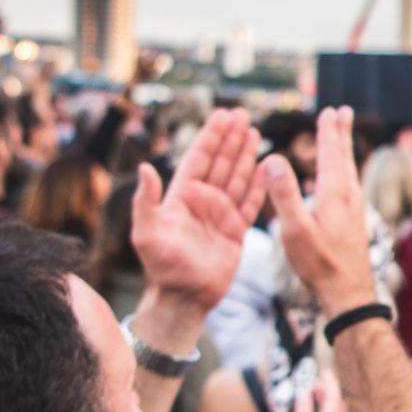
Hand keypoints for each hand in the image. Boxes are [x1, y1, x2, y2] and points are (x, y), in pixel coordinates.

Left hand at [132, 108, 265, 315]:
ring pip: (236, 177)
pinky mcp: (236, 231)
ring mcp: (220, 215)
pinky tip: (266, 167)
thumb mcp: (146, 232)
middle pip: (220, 162)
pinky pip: (251, 202)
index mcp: (181, 196)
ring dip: (245, 155)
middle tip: (241, 114)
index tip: (222, 114)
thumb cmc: (161, 266)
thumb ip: (146, 200)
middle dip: (230, 138)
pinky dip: (259, 184)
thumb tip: (145, 168)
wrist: (184, 297)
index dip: (211, 136)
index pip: (199, 158)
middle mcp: (202, 201)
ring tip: (254, 132)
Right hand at [263, 108, 380, 312]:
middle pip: (345, 157)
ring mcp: (355, 210)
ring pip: (349, 171)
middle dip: (342, 133)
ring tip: (342, 137)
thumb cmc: (320, 264)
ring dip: (344, 151)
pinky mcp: (355, 222)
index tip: (330, 111)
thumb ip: (284, 194)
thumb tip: (273, 159)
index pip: (330, 154)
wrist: (349, 293)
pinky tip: (335, 182)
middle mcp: (349, 197)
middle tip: (344, 112)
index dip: (328, 132)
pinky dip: (342, 173)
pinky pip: (348, 187)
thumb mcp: (295, 229)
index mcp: (335, 194)